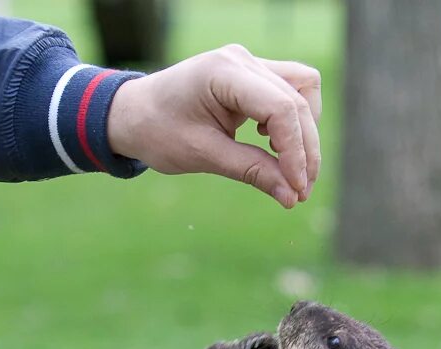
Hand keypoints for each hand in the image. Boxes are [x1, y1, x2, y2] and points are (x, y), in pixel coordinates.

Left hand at [107, 43, 320, 207]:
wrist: (135, 113)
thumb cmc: (159, 132)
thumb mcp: (204, 156)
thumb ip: (252, 171)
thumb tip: (292, 196)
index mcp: (224, 72)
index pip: (281, 108)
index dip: (296, 152)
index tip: (296, 190)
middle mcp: (242, 60)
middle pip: (298, 101)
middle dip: (305, 150)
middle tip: (299, 192)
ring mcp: (249, 63)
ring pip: (303, 90)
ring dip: (305, 132)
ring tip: (290, 169)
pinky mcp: (253, 74)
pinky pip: (291, 91)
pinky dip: (293, 122)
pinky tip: (273, 146)